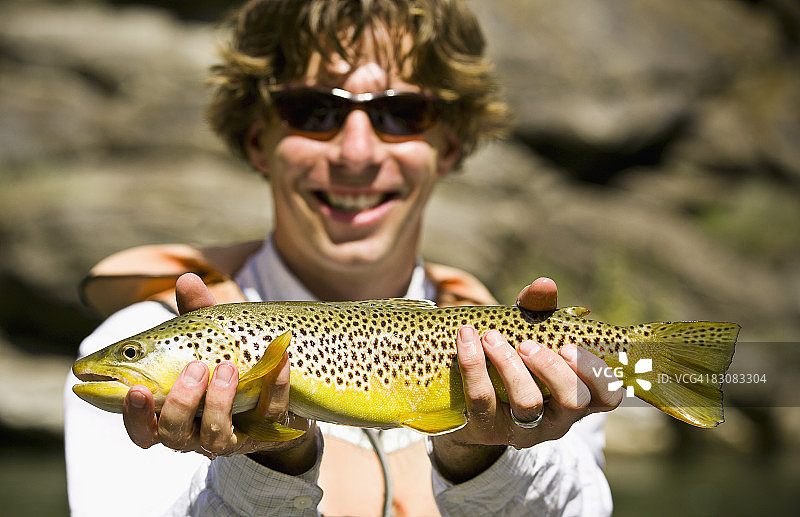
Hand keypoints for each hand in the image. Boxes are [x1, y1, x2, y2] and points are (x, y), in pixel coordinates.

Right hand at [121, 273, 316, 471]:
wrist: (278, 386)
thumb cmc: (229, 359)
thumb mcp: (211, 336)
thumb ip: (196, 313)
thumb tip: (186, 279)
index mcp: (171, 412)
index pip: (141, 429)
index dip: (134, 415)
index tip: (136, 389)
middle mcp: (195, 432)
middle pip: (172, 436)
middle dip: (179, 403)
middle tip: (194, 367)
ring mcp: (232, 435)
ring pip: (215, 435)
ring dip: (219, 400)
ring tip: (227, 368)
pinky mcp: (268, 430)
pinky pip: (270, 414)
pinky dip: (274, 386)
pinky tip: (279, 361)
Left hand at [431, 277, 622, 481]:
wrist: (466, 402)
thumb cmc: (512, 362)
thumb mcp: (530, 335)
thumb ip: (539, 310)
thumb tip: (545, 284)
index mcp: (578, 397)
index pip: (608, 397)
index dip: (597, 374)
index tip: (569, 347)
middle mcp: (557, 419)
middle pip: (573, 402)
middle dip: (553, 368)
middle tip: (527, 344)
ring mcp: (524, 429)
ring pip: (527, 402)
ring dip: (509, 365)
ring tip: (491, 338)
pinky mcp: (487, 429)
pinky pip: (481, 399)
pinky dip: (473, 364)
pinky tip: (466, 339)